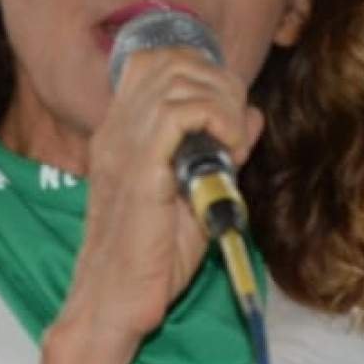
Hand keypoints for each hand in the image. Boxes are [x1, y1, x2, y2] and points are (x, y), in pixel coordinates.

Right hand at [65, 46, 263, 358]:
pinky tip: (227, 152)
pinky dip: (216, 120)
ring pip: (179, 79)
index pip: (155, 60)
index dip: (202, 71)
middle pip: (173, 62)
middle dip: (221, 84)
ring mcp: (124, 149)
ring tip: (231, 142)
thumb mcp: (193, 192)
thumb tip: (249, 115)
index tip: (226, 111)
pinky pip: (179, 113)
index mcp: (121, 134)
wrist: (114, 303)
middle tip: (235, 129)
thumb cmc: (150, 260)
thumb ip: (219, 149)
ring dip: (221, 102)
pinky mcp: (140, 172)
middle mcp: (116, 133)